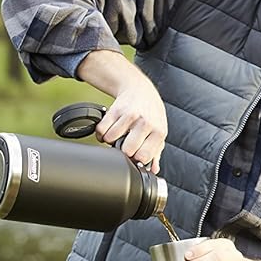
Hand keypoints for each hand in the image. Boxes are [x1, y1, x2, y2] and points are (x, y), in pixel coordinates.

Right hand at [77, 50, 168, 172]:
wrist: (141, 90)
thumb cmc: (151, 114)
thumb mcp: (159, 132)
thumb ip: (156, 152)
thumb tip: (153, 170)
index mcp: (158, 131)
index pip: (143, 156)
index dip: (136, 161)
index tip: (134, 157)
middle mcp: (145, 123)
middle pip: (126, 150)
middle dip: (122, 152)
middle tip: (124, 146)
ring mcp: (129, 116)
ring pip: (110, 140)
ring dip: (110, 141)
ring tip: (118, 136)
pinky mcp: (115, 110)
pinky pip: (101, 130)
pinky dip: (102, 134)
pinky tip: (109, 130)